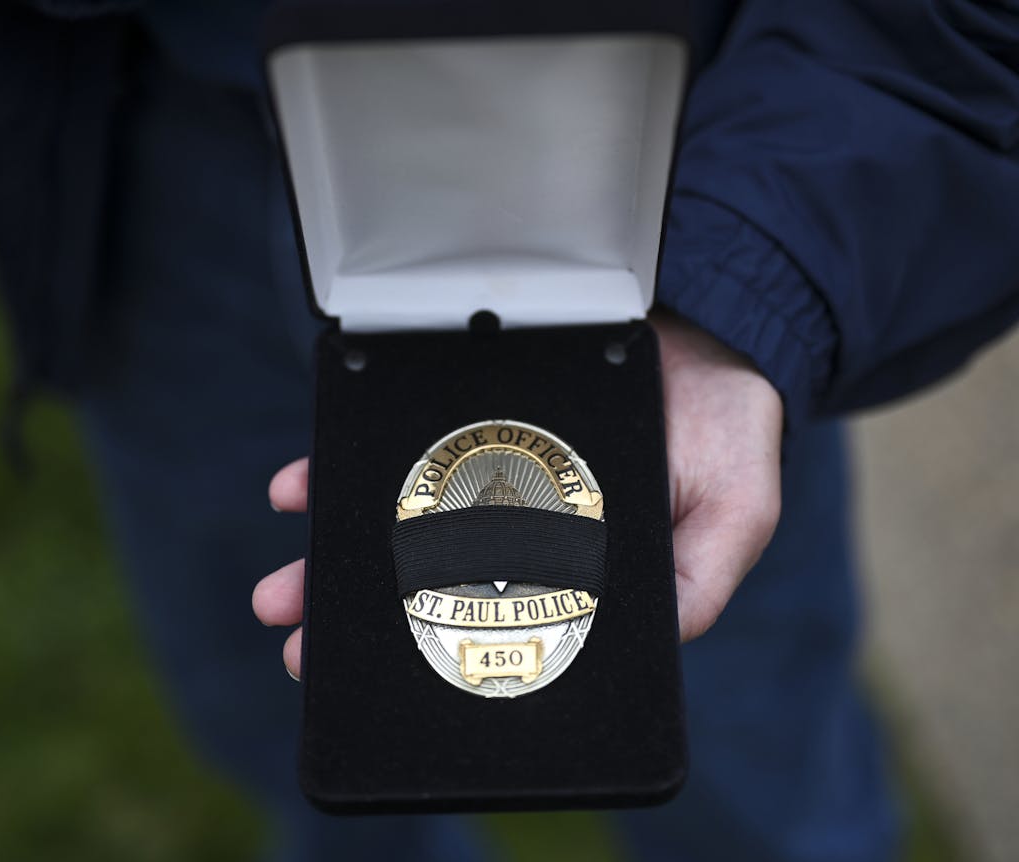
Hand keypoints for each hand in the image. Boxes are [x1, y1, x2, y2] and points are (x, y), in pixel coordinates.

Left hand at [254, 312, 782, 678]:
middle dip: (356, 619)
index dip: (431, 657)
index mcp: (575, 566)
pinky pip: (392, 446)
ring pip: (395, 524)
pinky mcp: (461, 415)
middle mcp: (518, 525)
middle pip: (425, 582)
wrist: (704, 318)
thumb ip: (699, 581)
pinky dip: (338, 469)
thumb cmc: (725, 425)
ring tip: (282, 592)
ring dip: (332, 556)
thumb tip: (658, 648)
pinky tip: (298, 486)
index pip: (494, 625)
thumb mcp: (736, 510)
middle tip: (299, 649)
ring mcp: (482, 470)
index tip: (371, 684)